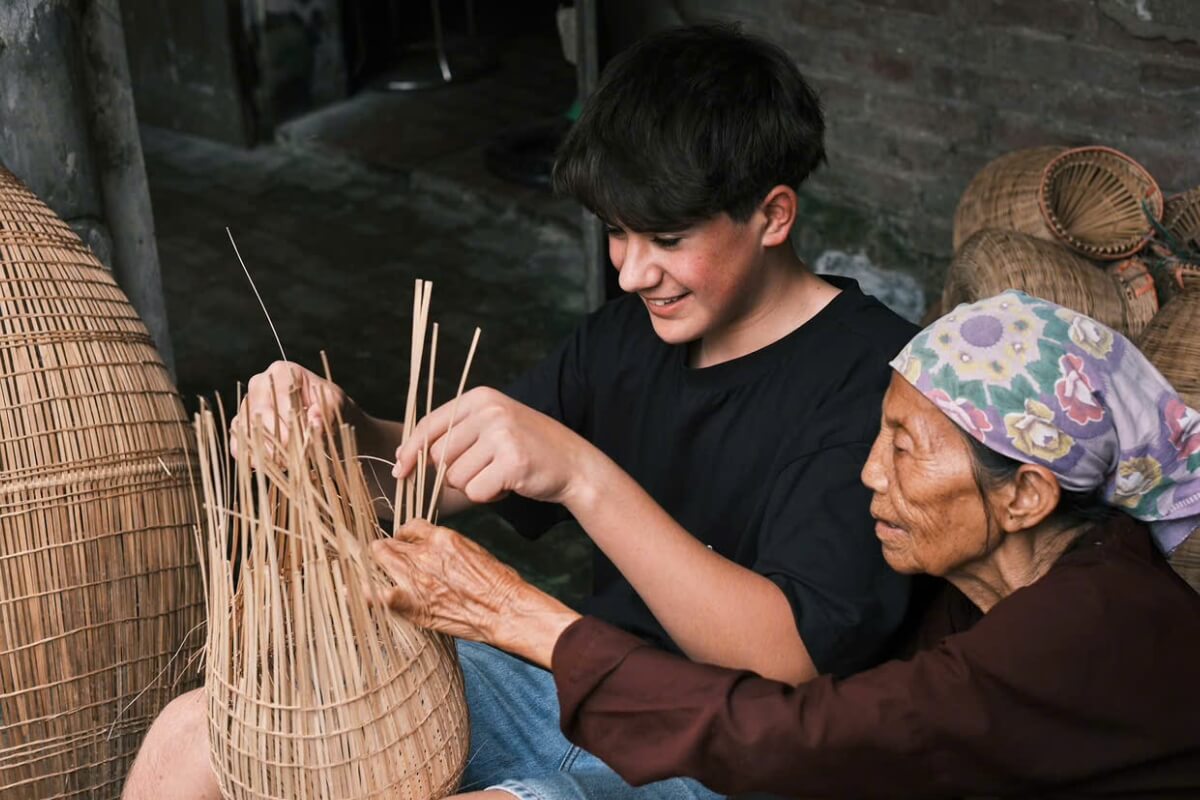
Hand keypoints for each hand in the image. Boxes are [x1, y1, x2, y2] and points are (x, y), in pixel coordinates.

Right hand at [230, 361, 360, 456]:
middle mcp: (259, 384)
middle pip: (260, 413)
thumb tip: (314, 422)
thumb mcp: (337, 404)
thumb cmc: (330, 408)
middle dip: (278, 438)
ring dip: (266, 451)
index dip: (291, 420)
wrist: (325, 421)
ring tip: (287, 463)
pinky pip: (237, 445)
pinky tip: (270, 466)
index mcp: (282, 372)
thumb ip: (327, 411)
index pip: (280, 395)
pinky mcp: (241, 428)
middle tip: (295, 457)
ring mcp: (246, 406)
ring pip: (246, 430)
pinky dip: (252, 458)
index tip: (304, 439)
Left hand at [370, 520, 578, 665]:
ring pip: (379, 560)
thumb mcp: (474, 551)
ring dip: (376, 566)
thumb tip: (437, 552)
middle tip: (387, 561)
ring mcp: (415, 577)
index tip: (404, 545)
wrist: (505, 609)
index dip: (404, 537)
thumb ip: (449, 549)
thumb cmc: (498, 583)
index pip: (409, 527)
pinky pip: (377, 595)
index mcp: (442, 538)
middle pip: (389, 543)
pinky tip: (361, 595)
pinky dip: (367, 594)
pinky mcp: (411, 602)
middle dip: (386, 551)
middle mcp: (424, 553)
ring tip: (375, 574)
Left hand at [392, 387, 596, 505]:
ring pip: (455, 477)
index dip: (410, 449)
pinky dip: (489, 497)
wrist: (575, 464)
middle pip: (438, 455)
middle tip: (484, 469)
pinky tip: (509, 484)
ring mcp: (502, 435)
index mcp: (480, 397)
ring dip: (473, 486)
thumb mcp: (492, 427)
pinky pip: (476, 492)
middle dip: (454, 472)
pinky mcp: (511, 462)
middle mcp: (489, 411)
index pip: (430, 424)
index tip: (400, 469)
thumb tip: (404, 456)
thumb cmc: (527, 449)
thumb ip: (455, 434)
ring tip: (500, 474)